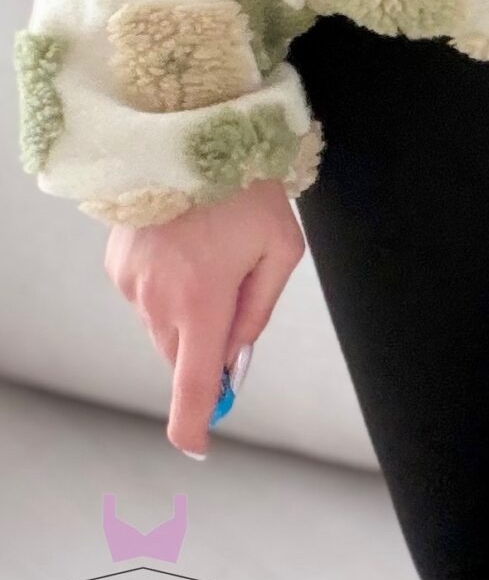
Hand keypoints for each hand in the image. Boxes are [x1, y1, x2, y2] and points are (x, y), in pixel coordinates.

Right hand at [105, 181, 305, 457]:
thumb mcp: (280, 250)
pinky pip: (145, 295)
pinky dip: (165, 286)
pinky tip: (184, 244)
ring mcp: (132, 284)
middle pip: (182, 355)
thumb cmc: (246, 190)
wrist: (191, 133)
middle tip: (234, 294)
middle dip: (206, 344)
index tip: (200, 446)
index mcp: (202, 305)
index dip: (195, 425)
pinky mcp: (117, 264)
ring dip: (186, 311)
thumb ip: (258, 312)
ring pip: (162, 326)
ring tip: (209, 253)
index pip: (192, 388)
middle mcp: (159, 302)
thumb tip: (234, 361)